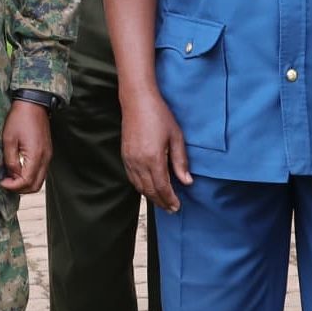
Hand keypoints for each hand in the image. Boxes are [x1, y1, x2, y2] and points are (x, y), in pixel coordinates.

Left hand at [0, 100, 51, 192]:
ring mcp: (48, 156)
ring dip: (25, 184)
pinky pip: (41, 172)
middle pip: (35, 186)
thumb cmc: (19, 119)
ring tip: (11, 178)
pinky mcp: (47, 153)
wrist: (33, 104)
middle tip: (6, 183)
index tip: (2, 182)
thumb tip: (11, 176)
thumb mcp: (9, 139)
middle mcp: (45, 158)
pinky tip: (19, 170)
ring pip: (39, 180)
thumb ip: (11, 160)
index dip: (13, 186)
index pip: (26, 181)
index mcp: (36, 155)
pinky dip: (31, 177)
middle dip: (20, 189)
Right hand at [120, 92, 190, 211]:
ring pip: (139, 187)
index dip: (170, 199)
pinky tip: (148, 188)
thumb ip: (180, 161)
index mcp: (153, 158)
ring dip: (150, 197)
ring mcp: (129, 160)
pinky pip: (132, 178)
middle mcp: (139, 162)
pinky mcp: (125, 156)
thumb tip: (187, 182)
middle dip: (161, 202)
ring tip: (162, 202)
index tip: (177, 206)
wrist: (137, 101)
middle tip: (171, 209)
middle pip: (150, 190)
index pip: (162, 187)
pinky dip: (141, 187)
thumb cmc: (159, 115)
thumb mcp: (176, 137)